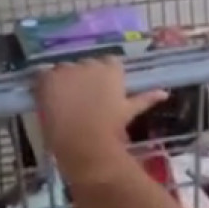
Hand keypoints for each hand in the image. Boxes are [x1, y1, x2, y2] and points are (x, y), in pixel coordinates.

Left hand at [35, 57, 167, 165]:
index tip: (100, 92)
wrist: (85, 143)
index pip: (107, 63)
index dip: (101, 77)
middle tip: (82, 100)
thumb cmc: (112, 129)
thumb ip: (146, 98)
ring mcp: (68, 70)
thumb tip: (165, 92)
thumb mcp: (130, 111)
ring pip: (65, 70)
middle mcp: (91, 64)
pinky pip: (44, 76)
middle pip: (85, 65)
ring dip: (65, 81)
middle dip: (83, 78)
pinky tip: (49, 100)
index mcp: (112, 69)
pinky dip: (45, 86)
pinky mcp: (48, 79)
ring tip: (65, 102)